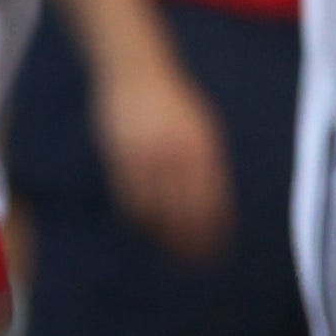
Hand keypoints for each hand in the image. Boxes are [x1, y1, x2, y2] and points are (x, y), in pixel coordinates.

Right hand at [92, 42, 233, 260]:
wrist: (138, 71)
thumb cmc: (174, 103)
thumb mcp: (201, 129)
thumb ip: (207, 164)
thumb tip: (214, 205)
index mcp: (203, 148)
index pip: (211, 202)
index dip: (212, 233)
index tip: (214, 256)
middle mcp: (178, 155)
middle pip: (184, 213)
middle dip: (189, 243)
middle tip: (191, 265)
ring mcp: (147, 158)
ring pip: (154, 212)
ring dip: (162, 235)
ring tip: (168, 250)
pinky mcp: (120, 159)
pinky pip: (130, 199)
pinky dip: (139, 218)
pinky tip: (144, 226)